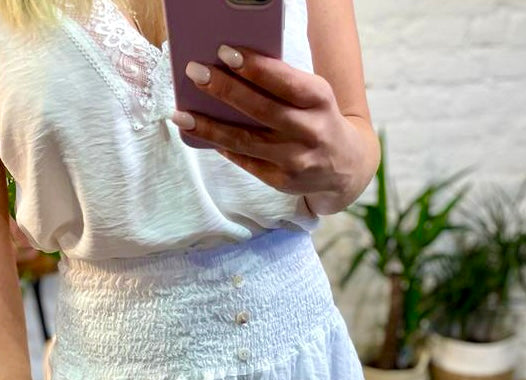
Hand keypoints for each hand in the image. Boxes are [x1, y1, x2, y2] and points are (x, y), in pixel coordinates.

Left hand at [170, 44, 364, 207]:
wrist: (344, 167)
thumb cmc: (318, 119)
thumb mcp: (314, 96)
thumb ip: (283, 85)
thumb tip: (231, 72)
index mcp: (320, 100)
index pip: (285, 82)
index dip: (254, 68)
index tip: (224, 52)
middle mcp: (310, 131)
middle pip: (261, 110)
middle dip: (225, 90)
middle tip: (195, 73)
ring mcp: (296, 160)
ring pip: (246, 141)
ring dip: (210, 126)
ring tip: (182, 114)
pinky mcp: (283, 181)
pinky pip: (246, 162)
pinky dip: (223, 147)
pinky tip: (202, 134)